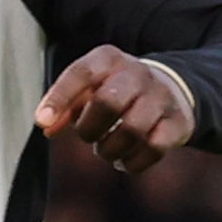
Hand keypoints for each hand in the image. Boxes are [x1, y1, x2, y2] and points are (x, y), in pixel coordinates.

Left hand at [35, 45, 196, 173]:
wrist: (170, 88)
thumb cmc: (115, 90)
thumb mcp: (89, 88)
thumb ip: (65, 105)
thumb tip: (46, 127)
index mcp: (109, 59)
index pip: (81, 73)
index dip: (59, 98)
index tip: (42, 122)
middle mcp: (138, 73)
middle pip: (108, 102)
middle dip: (89, 129)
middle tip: (88, 137)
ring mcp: (161, 97)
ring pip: (132, 130)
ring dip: (109, 150)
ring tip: (105, 150)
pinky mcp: (178, 122)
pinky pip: (153, 149)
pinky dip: (132, 163)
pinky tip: (124, 161)